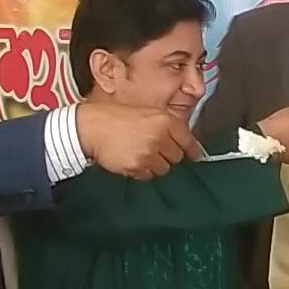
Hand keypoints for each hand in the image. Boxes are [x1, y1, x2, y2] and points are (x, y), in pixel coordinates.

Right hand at [75, 101, 205, 179]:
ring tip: (140, 153)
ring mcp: (148, 153)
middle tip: (152, 148)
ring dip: (155, 164)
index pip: (188, 140)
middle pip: (176, 157)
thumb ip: (166, 126)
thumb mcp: (146, 113)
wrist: (92, 127)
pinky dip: (142, 171)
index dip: (192, 150)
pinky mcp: (136, 166)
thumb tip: (185, 143)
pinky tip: (131, 158)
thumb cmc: (117, 118)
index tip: (195, 155)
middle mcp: (159, 137)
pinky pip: (148, 175)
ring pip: (164, 168)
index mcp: (164, 121)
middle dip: (167, 155)